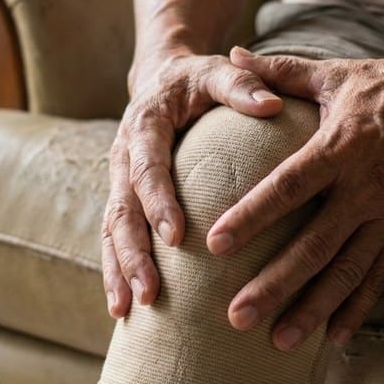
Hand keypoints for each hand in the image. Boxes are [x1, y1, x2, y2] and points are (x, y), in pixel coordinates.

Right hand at [102, 49, 282, 317]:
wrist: (160, 79)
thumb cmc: (197, 79)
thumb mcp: (217, 72)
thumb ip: (241, 85)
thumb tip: (272, 104)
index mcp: (144, 124)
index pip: (147, 165)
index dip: (158, 200)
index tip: (175, 236)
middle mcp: (123, 154)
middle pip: (121, 208)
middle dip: (133, 253)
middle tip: (149, 291)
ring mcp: (118, 180)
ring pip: (111, 230)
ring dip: (119, 270)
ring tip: (128, 310)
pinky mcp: (122, 198)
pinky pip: (113, 238)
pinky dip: (116, 271)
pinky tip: (123, 309)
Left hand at [212, 46, 383, 348]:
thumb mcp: (334, 74)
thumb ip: (279, 72)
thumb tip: (230, 52)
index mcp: (341, 147)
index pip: (289, 187)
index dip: (252, 216)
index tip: (215, 244)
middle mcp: (367, 188)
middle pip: (314, 246)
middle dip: (274, 284)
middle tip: (234, 316)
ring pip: (348, 273)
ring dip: (312, 309)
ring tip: (277, 342)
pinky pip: (381, 278)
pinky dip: (358, 309)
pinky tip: (333, 340)